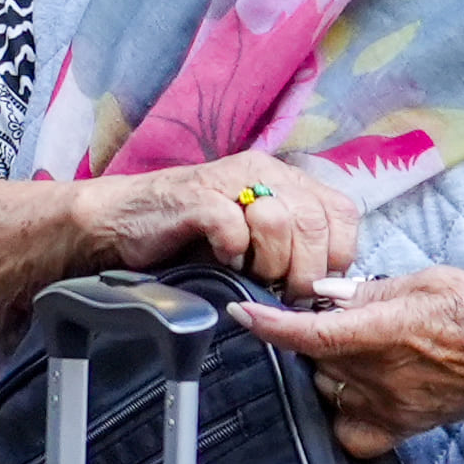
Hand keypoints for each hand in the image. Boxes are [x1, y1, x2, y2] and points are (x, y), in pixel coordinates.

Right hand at [70, 153, 361, 297]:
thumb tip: (327, 288)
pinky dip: (233, 252)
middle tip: (281, 291)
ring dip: (270, 262)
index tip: (314, 286)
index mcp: (284, 179)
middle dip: (304, 270)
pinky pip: (234, 226)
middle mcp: (262, 172)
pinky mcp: (196, 198)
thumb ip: (292, 248)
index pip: (341, 212)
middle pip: (314, 221)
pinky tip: (222, 260)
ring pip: (280, 222)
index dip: (336, 255)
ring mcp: (228, 181)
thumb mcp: (254, 240)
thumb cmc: (191, 239)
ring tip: (249, 274)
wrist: (122, 223)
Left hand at [240, 266, 463, 454]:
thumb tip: (323, 295)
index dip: (270, 326)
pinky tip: (358, 393)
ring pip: (329, 389)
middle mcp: (384, 376)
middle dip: (320, 337)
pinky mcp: (402, 429)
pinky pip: (350, 430)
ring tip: (364, 350)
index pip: (312, 335)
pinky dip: (344, 412)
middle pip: (317, 360)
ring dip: (331, 369)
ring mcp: (391, 408)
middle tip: (349, 320)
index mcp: (387, 332)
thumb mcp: (422, 281)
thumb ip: (368, 291)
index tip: (240, 315)